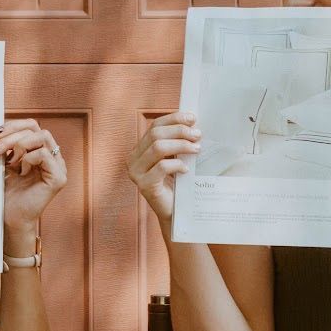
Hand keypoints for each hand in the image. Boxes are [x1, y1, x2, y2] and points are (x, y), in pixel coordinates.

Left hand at [0, 117, 66, 232]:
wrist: (11, 218)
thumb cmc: (9, 194)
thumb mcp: (5, 163)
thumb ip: (7, 146)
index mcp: (42, 152)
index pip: (32, 126)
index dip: (13, 125)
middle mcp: (53, 157)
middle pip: (36, 128)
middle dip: (11, 135)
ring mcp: (58, 167)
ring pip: (43, 136)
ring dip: (20, 145)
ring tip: (9, 161)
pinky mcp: (58, 178)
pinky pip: (44, 154)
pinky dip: (28, 159)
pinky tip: (21, 171)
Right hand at [127, 111, 200, 227]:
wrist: (175, 212)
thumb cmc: (176, 184)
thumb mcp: (175, 158)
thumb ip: (176, 142)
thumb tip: (192, 123)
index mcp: (139, 149)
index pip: (155, 126)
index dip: (174, 119)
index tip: (192, 118)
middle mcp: (133, 159)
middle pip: (155, 134)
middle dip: (179, 131)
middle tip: (198, 135)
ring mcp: (136, 173)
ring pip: (158, 148)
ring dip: (181, 145)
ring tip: (196, 149)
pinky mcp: (144, 185)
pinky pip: (162, 167)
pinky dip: (177, 164)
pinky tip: (186, 169)